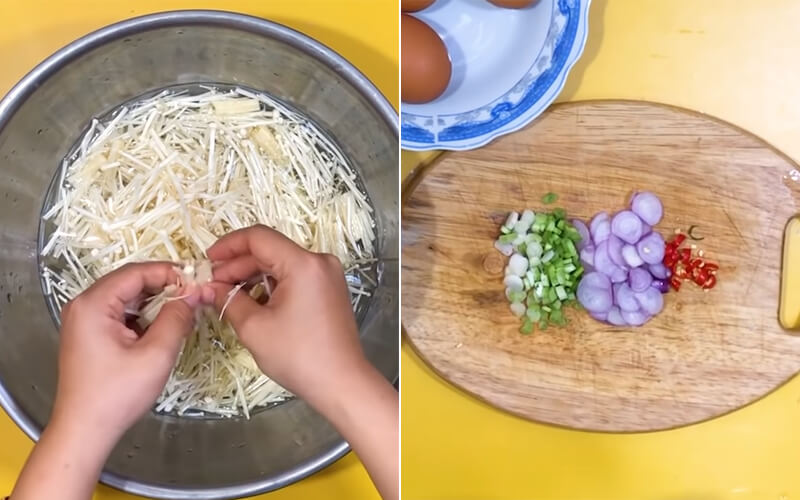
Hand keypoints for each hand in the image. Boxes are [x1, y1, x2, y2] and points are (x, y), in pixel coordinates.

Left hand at [52, 262, 207, 442]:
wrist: (84, 431)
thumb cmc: (117, 394)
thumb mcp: (156, 354)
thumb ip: (177, 317)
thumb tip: (195, 292)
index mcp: (94, 304)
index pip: (136, 272)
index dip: (170, 272)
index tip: (198, 280)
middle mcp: (84, 306)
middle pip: (131, 282)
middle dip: (165, 287)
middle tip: (195, 295)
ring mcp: (85, 321)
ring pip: (128, 298)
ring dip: (156, 303)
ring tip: (185, 313)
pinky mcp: (90, 336)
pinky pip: (122, 314)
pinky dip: (145, 317)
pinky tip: (164, 329)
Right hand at [208, 225, 397, 499]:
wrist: (341, 383)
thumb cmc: (299, 356)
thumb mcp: (254, 327)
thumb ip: (228, 299)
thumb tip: (209, 287)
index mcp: (303, 264)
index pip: (258, 237)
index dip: (227, 246)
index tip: (207, 262)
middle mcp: (319, 261)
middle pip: (269, 250)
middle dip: (237, 266)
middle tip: (212, 286)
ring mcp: (327, 275)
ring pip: (280, 264)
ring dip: (253, 276)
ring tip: (228, 298)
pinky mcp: (328, 289)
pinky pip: (294, 277)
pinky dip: (271, 286)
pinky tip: (253, 303)